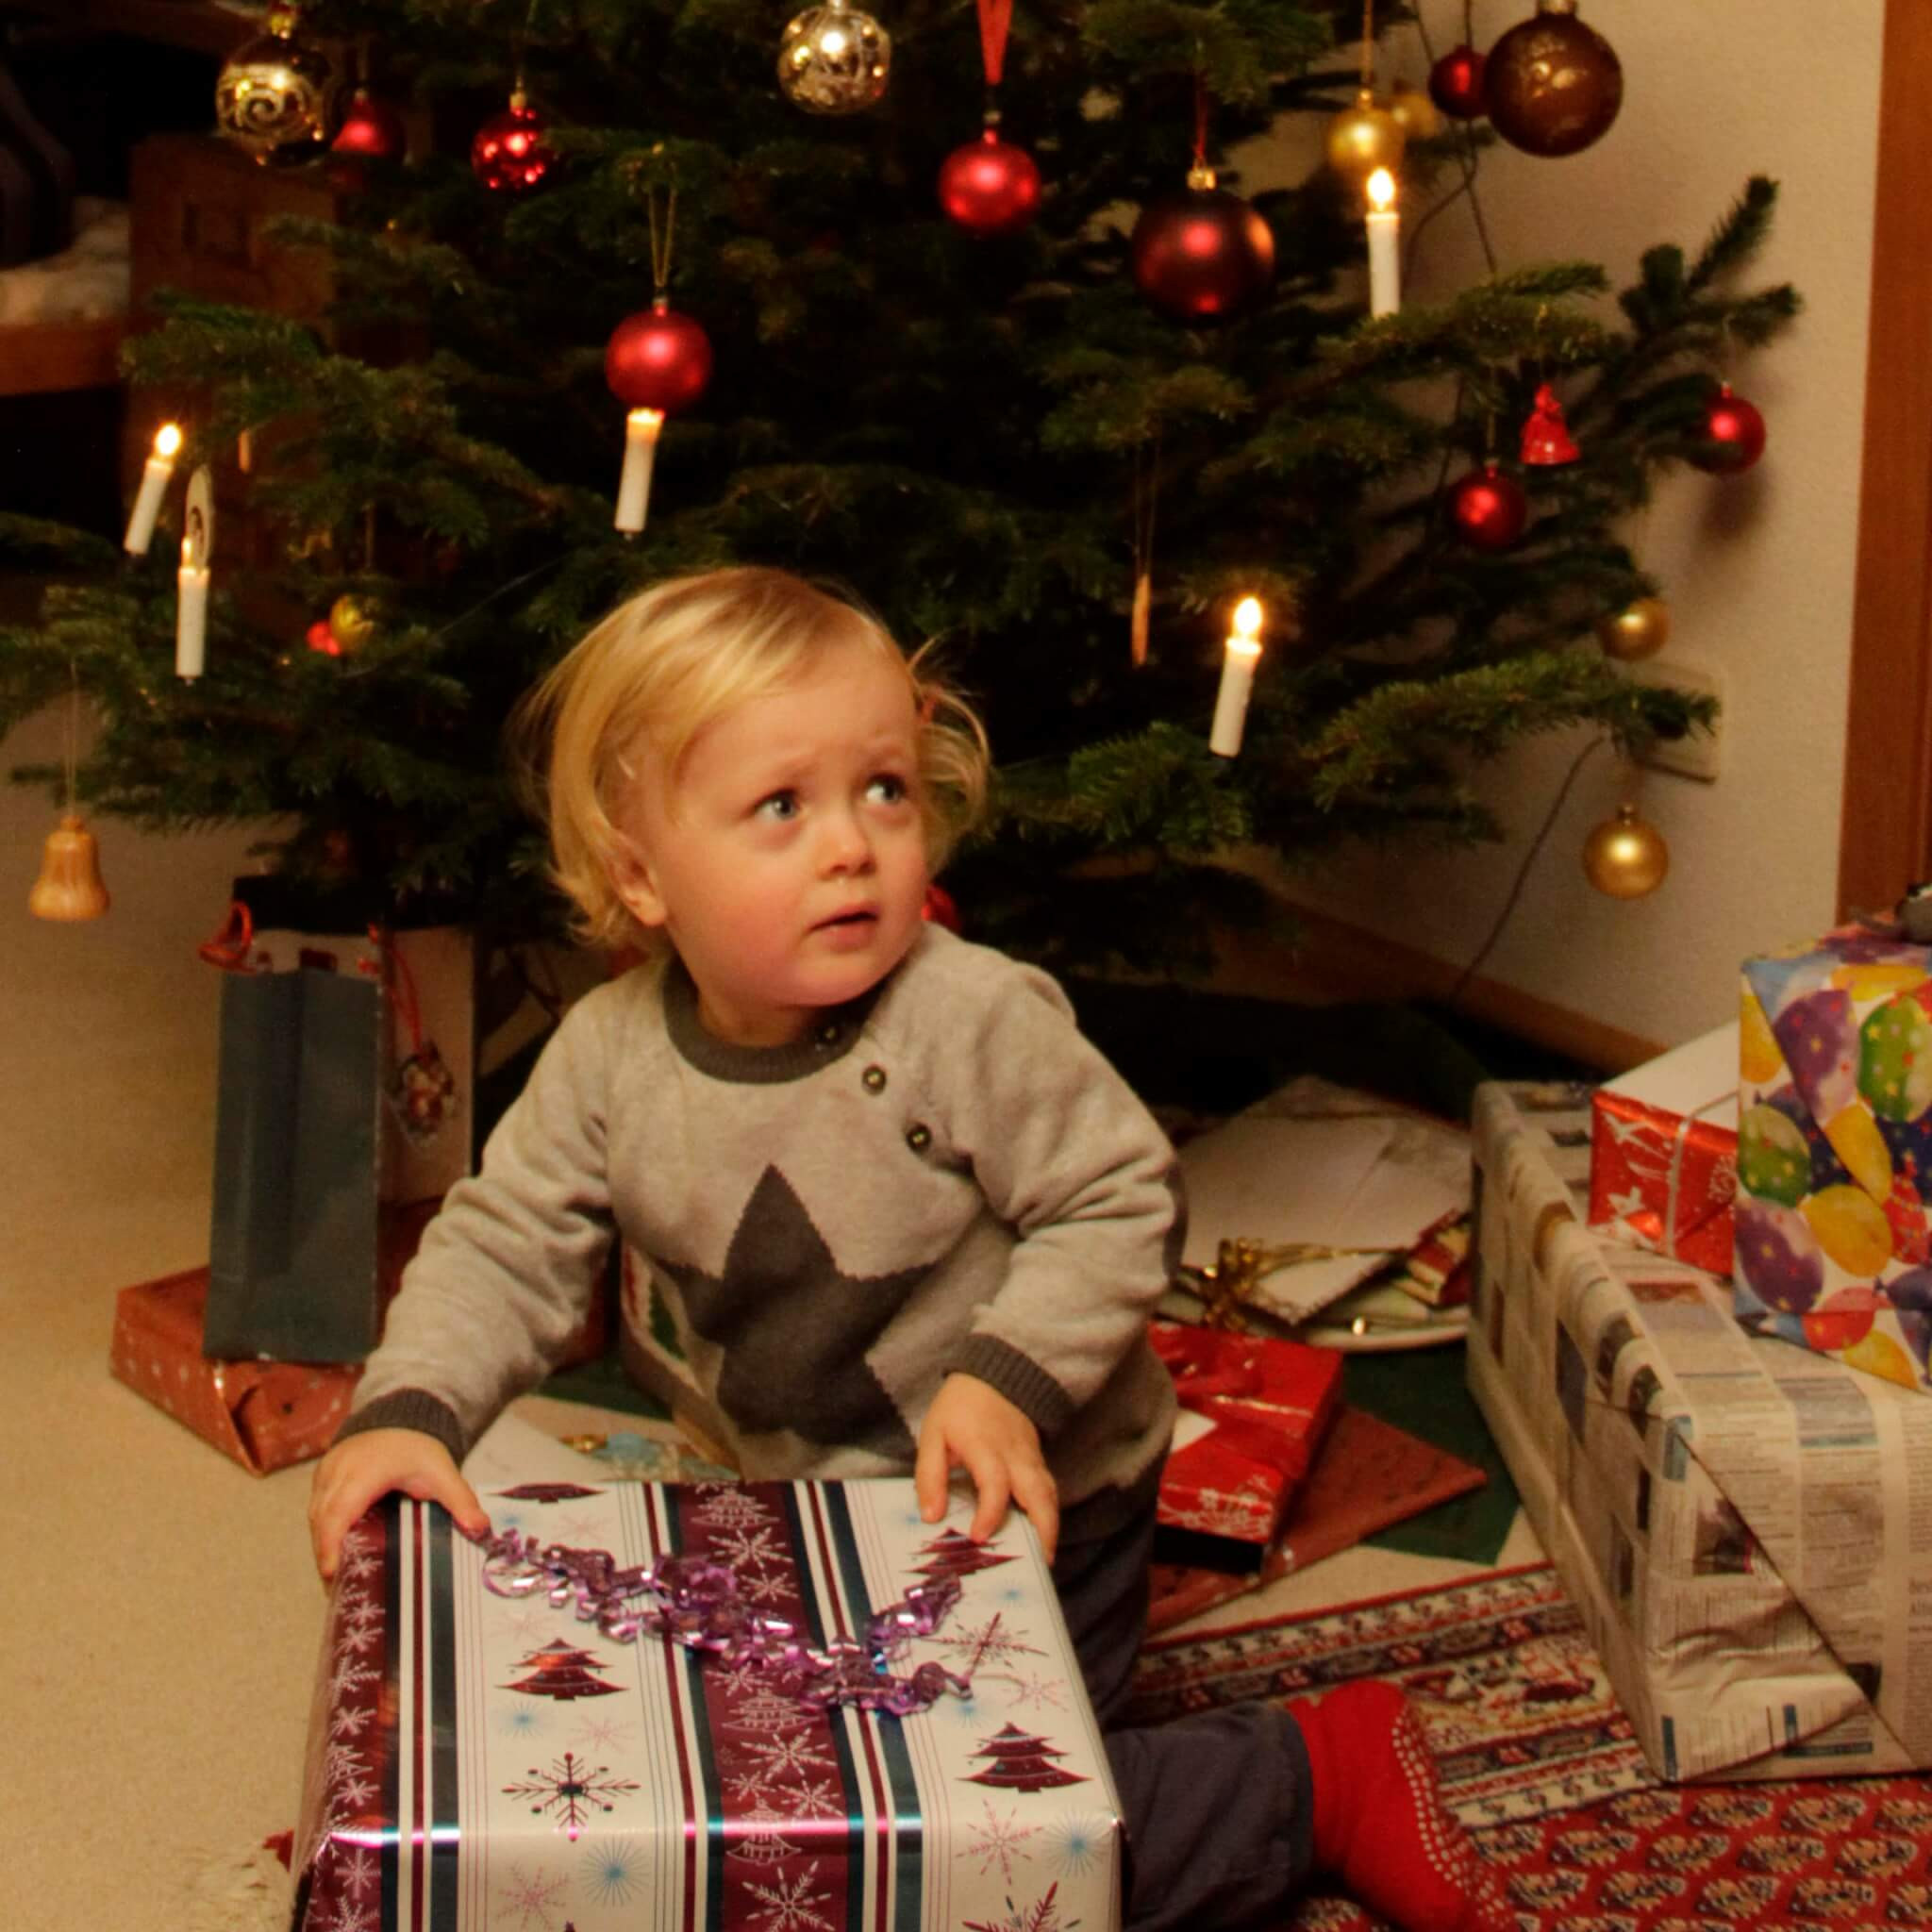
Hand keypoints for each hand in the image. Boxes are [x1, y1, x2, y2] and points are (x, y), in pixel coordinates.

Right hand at [308, 1428, 490, 1582]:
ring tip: (337, 1579)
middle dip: (326, 1554)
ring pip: (315, 1516)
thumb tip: (481, 1528)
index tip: (332, 1574)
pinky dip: (323, 1533)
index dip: (331, 1544)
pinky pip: (316, 1509)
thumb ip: (460, 1500)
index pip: (339, 1512)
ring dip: (323, 1546)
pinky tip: (337, 1554)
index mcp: (365, 1471)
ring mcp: (326, 1473)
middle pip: (322, 1519)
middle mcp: (339, 1471)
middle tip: (337, 1588)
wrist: (400, 1419)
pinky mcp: (322, 1477)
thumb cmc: (417, 1448)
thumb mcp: (442, 1472)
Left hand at [915, 1374, 1058, 1563]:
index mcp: (985, 1446)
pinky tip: (1041, 1535)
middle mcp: (1016, 1454)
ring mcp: (1032, 1456)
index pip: (995, 1482)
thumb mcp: (932, 1435)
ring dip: (1051, 1525)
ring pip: (1050, 1493)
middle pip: (1039, 1492)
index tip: (979, 1537)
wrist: (992, 1377)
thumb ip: (929, 1475)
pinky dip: (1049, 1513)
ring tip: (1044, 1558)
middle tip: (1037, 1562)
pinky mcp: (1038, 1459)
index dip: (989, 1512)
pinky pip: (1049, 1488)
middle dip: (1042, 1528)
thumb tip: (931, 1516)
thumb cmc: (958, 1409)